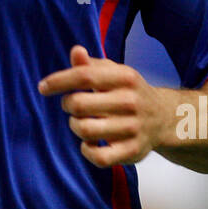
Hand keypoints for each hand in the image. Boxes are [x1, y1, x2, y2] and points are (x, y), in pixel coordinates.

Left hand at [37, 45, 173, 166]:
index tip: (43, 87)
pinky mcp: (132, 151)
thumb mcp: (114, 73)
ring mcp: (132, 128)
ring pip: (84, 130)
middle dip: (68, 105)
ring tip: (81, 122)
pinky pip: (99, 157)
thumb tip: (76, 52)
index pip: (84, 76)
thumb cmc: (129, 92)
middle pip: (78, 104)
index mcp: (125, 77)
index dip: (58, 81)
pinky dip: (87, 150)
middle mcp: (130, 102)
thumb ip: (91, 65)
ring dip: (75, 126)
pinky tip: (89, 143)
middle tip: (72, 105)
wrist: (164, 118)